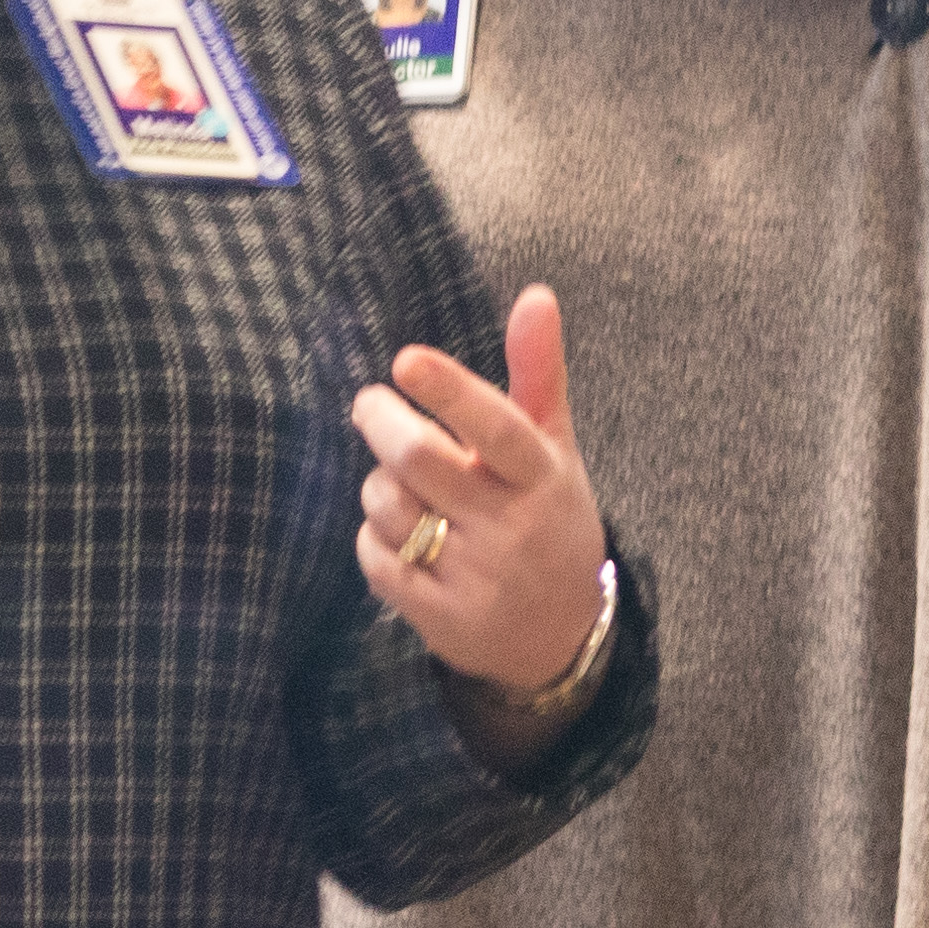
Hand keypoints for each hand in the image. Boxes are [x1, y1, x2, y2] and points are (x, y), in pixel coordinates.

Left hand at [359, 285, 613, 709]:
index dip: (450, 392)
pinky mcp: (440, 616)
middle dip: (382, 422)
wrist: (559, 633)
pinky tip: (401, 534)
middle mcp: (512, 526)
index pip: (497, 427)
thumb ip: (538, 372)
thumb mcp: (553, 447)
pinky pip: (376, 558)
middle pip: (422, 461)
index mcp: (542, 475)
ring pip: (389, 507)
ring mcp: (476, 576)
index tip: (406, 360)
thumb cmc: (547, 516)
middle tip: (370, 402)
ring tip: (402, 484)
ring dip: (381, 486)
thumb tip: (536, 294)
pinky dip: (374, 538)